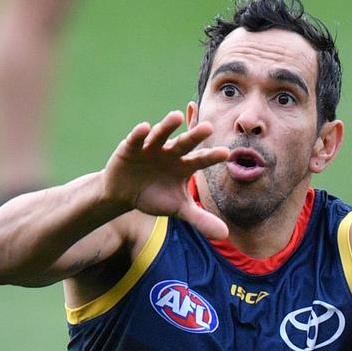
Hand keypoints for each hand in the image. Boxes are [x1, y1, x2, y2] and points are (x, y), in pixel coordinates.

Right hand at [103, 110, 229, 238]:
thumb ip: (200, 219)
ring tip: (176, 116)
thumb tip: (225, 234)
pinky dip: (139, 134)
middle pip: (185, 143)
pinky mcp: (131, 147)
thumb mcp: (179, 208)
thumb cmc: (156, 196)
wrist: (125, 194)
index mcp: (185, 165)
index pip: (201, 160)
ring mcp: (151, 147)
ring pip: (161, 134)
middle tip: (209, 128)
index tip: (226, 153)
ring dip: (167, 126)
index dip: (212, 156)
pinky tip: (144, 128)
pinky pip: (136, 139)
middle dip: (195, 136)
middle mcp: (171, 152)